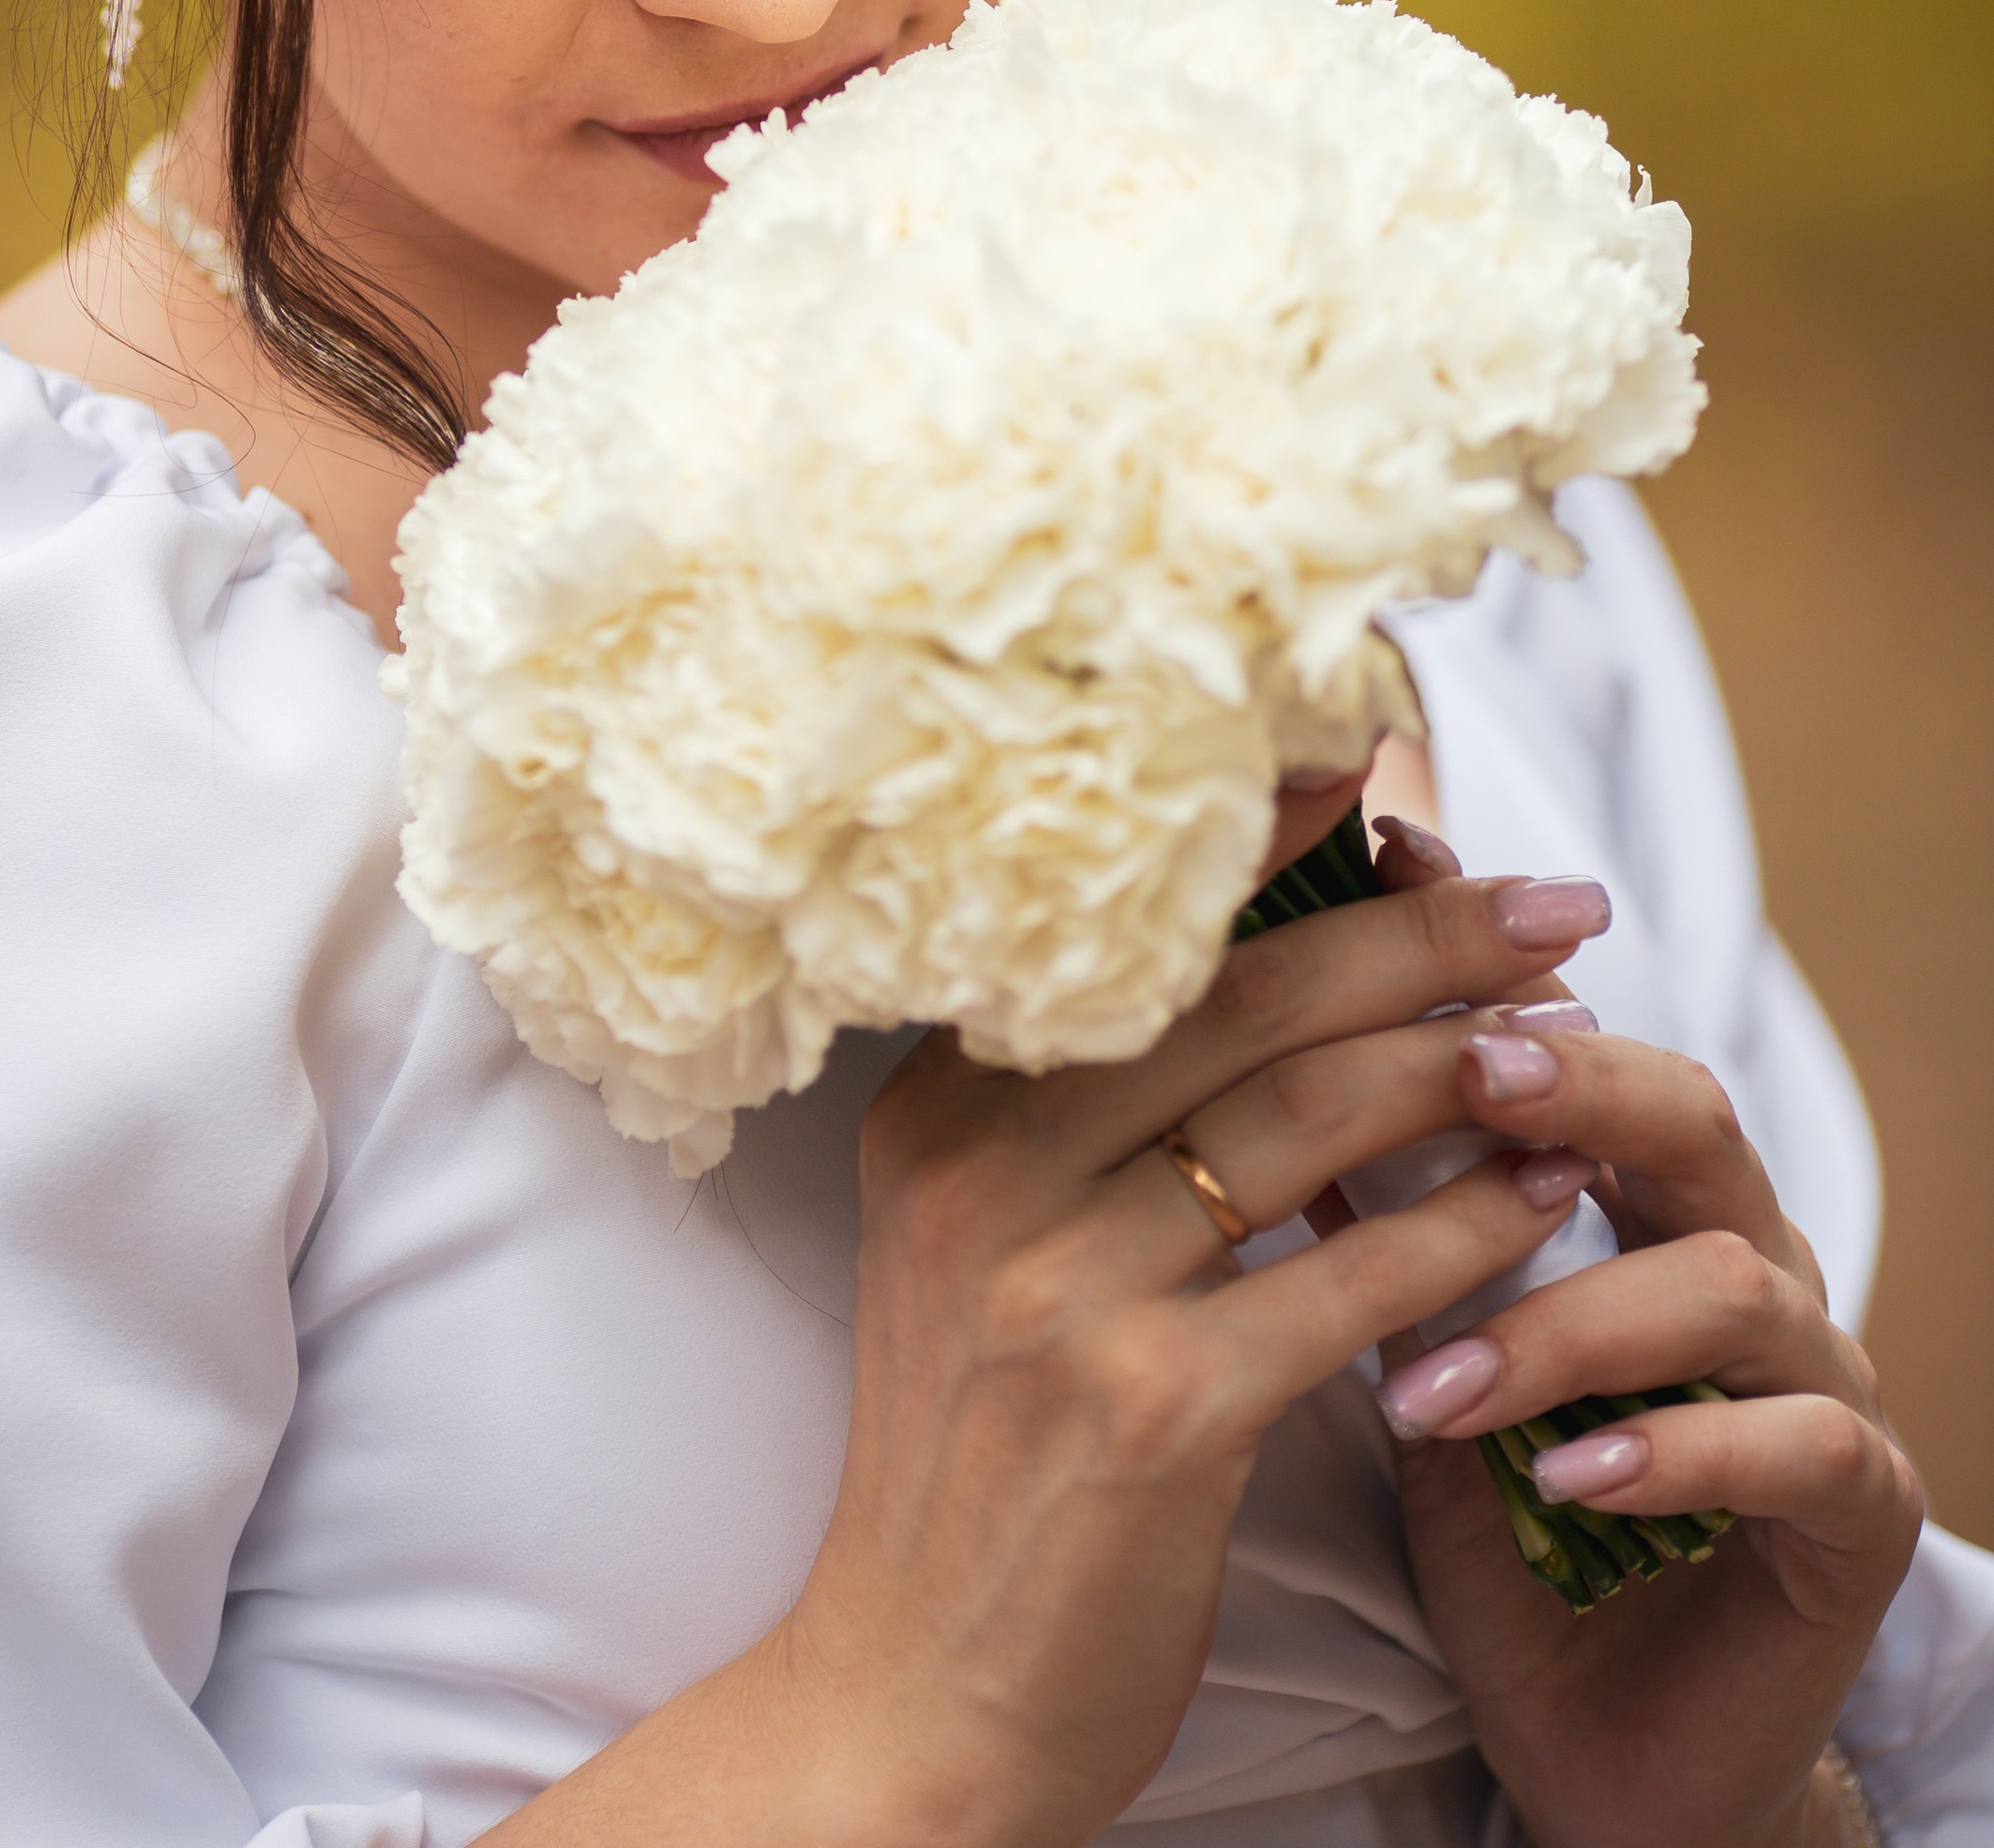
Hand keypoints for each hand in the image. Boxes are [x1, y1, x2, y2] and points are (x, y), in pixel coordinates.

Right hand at [761, 866, 1628, 1847]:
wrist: (912, 1697)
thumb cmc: (981, 1462)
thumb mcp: (981, 1249)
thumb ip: (1085, 1117)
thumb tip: (1267, 968)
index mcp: (940, 1109)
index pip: (1133, 935)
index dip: (1281, 849)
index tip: (1406, 786)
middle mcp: (984, 1169)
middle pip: (1241, 1000)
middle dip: (1418, 935)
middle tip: (1554, 900)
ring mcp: (1061, 1286)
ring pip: (1304, 1119)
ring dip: (1463, 1065)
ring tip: (1572, 1036)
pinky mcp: (1153, 1410)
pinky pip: (1346, 1283)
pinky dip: (1459, 1229)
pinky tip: (1537, 1202)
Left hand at [1367, 839, 1922, 1847]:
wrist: (1607, 1750)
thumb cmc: (1501, 1525)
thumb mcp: (1413, 1344)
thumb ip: (1367, 1205)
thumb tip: (1223, 1045)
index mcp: (1643, 1198)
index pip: (1578, 1033)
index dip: (1489, 955)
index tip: (1387, 869)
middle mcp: (1748, 1257)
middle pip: (1689, 1111)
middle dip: (1575, 1080)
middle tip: (1464, 1074)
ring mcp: (1822, 1379)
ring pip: (1726, 1285)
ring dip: (1564, 1325)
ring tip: (1422, 1388)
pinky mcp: (1858, 1513)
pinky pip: (1794, 1449)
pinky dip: (1670, 1452)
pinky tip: (1566, 1477)